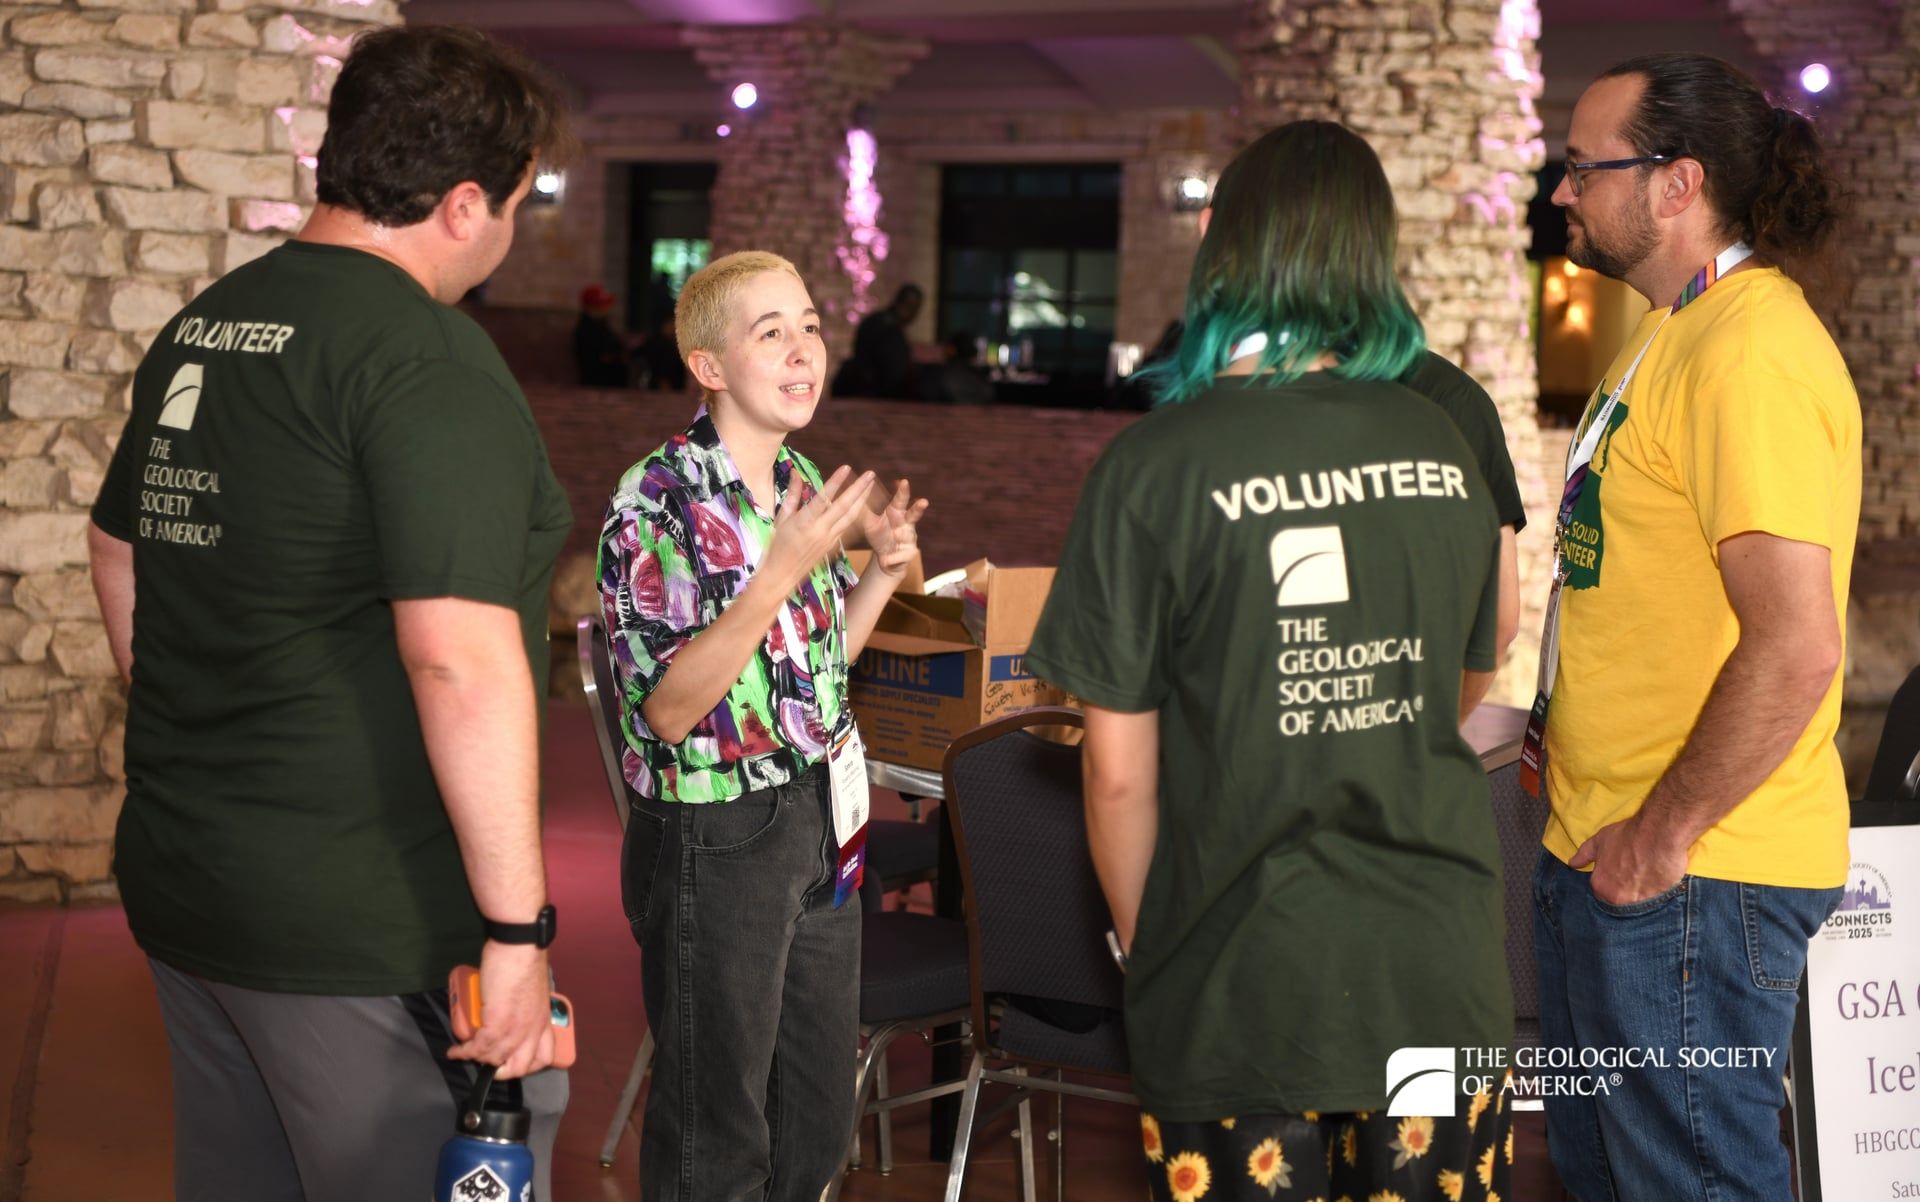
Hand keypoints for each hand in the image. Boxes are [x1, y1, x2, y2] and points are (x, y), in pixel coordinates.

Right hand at [447, 941, 555, 1079]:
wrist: (520, 944)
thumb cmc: (524, 959)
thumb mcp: (532, 990)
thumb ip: (526, 1005)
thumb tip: (513, 1009)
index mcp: (544, 1020)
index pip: (543, 1056)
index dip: (527, 1065)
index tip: (511, 1062)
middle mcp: (533, 1029)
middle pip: (520, 1066)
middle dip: (501, 1071)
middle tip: (486, 1063)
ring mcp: (517, 1028)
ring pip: (495, 1059)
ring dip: (477, 1059)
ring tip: (465, 1052)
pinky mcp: (497, 1023)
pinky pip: (478, 1047)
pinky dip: (464, 1052)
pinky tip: (455, 1050)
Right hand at [761, 466, 874, 596]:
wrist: (782, 575)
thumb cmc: (777, 545)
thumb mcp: (781, 518)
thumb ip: (793, 495)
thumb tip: (796, 472)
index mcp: (804, 522)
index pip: (823, 498)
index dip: (836, 482)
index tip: (847, 468)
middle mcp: (820, 530)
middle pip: (844, 507)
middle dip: (859, 489)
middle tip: (870, 474)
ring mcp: (829, 539)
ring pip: (850, 517)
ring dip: (862, 500)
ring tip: (871, 485)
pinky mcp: (833, 545)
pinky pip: (847, 526)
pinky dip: (856, 514)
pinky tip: (863, 504)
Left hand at [861, 479, 929, 577]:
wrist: (885, 560)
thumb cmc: (879, 536)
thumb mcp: (869, 523)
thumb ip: (865, 510)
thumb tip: (855, 492)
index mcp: (897, 513)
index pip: (900, 500)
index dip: (903, 491)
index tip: (904, 482)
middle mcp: (907, 523)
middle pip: (913, 514)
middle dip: (918, 508)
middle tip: (924, 501)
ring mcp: (910, 538)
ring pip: (912, 536)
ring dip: (906, 539)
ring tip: (902, 537)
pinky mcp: (910, 553)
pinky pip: (900, 556)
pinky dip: (891, 558)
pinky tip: (885, 561)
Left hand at [1569, 815, 1690, 905]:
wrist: (1659, 834)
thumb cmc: (1627, 836)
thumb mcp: (1600, 841)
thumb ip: (1584, 855)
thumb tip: (1572, 864)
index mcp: (1600, 886)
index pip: (1602, 892)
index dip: (1611, 881)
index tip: (1621, 873)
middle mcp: (1615, 899)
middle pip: (1618, 901)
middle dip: (1625, 891)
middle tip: (1635, 875)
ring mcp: (1637, 903)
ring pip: (1635, 905)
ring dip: (1640, 896)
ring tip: (1647, 879)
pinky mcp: (1657, 903)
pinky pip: (1653, 905)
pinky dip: (1654, 898)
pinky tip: (1658, 884)